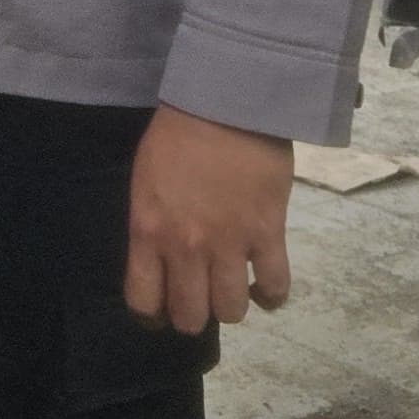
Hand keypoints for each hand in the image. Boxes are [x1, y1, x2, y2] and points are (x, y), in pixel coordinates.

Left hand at [124, 105, 294, 332]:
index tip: (162, 309)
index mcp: (148, 231)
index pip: (143, 301)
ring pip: (232, 311)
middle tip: (201, 297)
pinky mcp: (267, 233)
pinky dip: (272, 295)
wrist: (225, 101)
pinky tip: (266, 286)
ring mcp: (229, 243)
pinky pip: (275, 286)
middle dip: (194, 316)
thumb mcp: (145, 182)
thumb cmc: (178, 134)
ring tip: (234, 288)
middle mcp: (186, 247)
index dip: (153, 315)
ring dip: (232, 306)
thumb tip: (159, 257)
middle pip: (190, 317)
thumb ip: (151, 225)